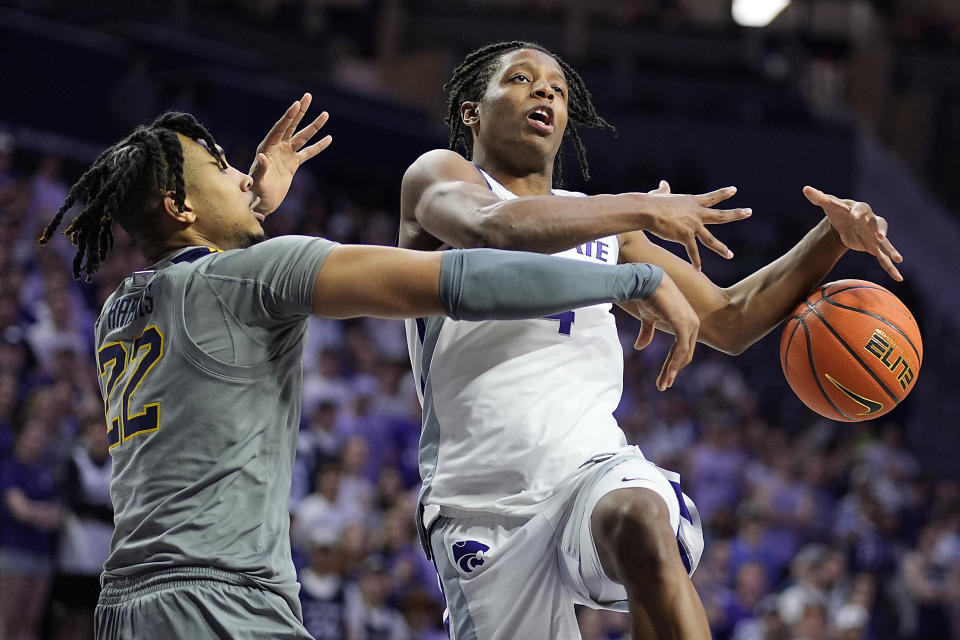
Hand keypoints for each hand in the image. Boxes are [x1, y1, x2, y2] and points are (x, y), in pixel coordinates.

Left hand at [250, 93, 331, 214]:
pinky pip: (308, 153)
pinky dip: (318, 146)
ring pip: (302, 137)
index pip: (279, 129)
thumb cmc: (257, 192)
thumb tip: (262, 156)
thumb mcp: (257, 181)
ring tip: (325, 114)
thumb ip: (260, 169)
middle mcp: (276, 147)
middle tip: (307, 96)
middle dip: (299, 112)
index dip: (288, 117)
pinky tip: (328, 138)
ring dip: (313, 126)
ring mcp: (286, 154)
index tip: (296, 105)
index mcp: (266, 148)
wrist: (262, 202)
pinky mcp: (293, 164)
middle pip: (290, 126)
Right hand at [628, 272, 698, 390]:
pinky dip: (674, 362)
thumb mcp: (648, 318)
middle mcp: (692, 324)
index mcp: (686, 323)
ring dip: (672, 370)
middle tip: (663, 385)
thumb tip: (641, 347)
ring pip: (683, 354)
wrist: (646, 282)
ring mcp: (689, 324)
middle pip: (684, 354)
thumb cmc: (648, 296)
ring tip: (663, 384)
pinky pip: (681, 349)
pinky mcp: (683, 324)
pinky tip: (668, 373)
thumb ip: (648, 332)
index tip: (665, 378)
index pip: (682, 348)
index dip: (672, 364)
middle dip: (672, 371)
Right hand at [640, 181, 751, 270]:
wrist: (648, 211)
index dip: (723, 193)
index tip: (734, 190)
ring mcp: (693, 226)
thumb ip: (664, 190)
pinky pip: (692, 251)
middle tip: (749, 211)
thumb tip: (663, 183)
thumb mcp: (660, 194)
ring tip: (731, 255)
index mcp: (691, 202)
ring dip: (721, 248)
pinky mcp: (685, 237)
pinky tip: (698, 269)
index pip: (711, 197)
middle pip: (720, 215)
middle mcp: (696, 214)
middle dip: (736, 214)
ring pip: (711, 239)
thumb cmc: (651, 202)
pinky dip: (695, 261)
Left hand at [803, 186, 902, 280]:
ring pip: (885, 243)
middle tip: (881, 237)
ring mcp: (875, 235)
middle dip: (880, 230)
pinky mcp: (874, 246)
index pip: (861, 208)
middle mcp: (871, 221)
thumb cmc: (838, 210)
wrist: (845, 222)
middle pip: (879, 224)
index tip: (854, 215)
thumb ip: (818, 197)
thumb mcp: (828, 204)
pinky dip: (890, 266)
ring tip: (898, 259)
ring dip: (891, 250)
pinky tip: (898, 277)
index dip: (858, 211)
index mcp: (860, 209)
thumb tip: (806, 189)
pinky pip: (884, 257)